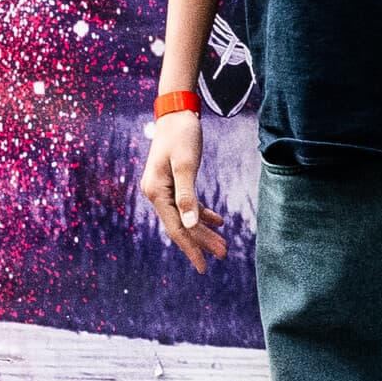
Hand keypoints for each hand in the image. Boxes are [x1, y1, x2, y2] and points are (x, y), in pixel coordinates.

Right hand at [138, 111, 225, 271]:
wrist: (176, 113)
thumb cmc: (181, 135)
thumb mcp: (186, 165)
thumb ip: (187, 195)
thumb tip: (190, 224)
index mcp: (156, 192)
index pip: (176, 228)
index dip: (191, 248)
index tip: (204, 267)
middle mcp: (156, 193)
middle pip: (181, 225)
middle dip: (202, 242)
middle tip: (225, 254)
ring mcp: (163, 188)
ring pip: (185, 217)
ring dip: (204, 231)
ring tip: (224, 245)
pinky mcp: (173, 182)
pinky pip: (187, 205)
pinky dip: (202, 214)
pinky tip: (219, 222)